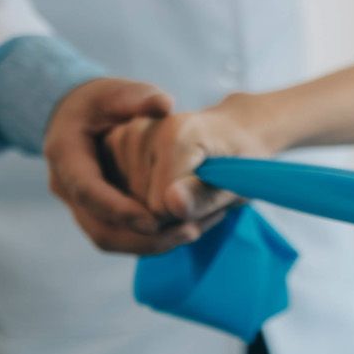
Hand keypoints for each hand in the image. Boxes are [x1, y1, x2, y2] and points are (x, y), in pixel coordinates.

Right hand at [44, 78, 206, 254]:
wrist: (80, 114)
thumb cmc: (102, 102)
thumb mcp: (118, 93)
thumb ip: (138, 98)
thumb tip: (163, 104)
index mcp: (66, 154)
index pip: (88, 191)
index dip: (119, 210)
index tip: (154, 221)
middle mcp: (66, 186)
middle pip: (100, 227)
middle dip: (142, 237)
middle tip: (186, 232)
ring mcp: (79, 204)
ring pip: (109, 238)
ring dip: (149, 243)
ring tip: (192, 232)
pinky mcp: (96, 213)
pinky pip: (119, 235)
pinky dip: (149, 238)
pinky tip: (185, 229)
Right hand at [103, 93, 273, 232]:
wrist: (231, 131)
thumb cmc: (241, 156)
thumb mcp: (239, 182)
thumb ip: (204, 195)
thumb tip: (172, 205)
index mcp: (174, 134)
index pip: (161, 206)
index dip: (186, 219)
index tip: (215, 208)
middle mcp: (140, 132)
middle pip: (140, 210)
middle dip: (172, 222)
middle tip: (207, 204)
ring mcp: (121, 139)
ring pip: (127, 211)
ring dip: (159, 219)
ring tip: (191, 198)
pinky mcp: (112, 149)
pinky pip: (120, 202)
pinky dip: (144, 211)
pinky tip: (170, 196)